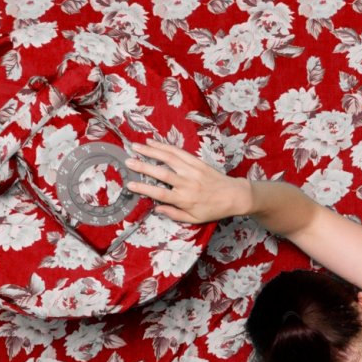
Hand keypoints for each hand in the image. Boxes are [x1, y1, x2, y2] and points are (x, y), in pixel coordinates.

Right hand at [124, 140, 252, 224]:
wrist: (234, 196)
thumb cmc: (213, 209)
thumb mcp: (195, 219)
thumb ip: (175, 214)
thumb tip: (157, 209)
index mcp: (185, 200)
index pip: (160, 194)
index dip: (144, 189)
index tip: (130, 185)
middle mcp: (187, 184)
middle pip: (161, 174)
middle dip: (143, 167)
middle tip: (127, 162)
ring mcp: (192, 171)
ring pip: (168, 158)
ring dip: (150, 151)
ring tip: (135, 146)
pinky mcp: (197, 162)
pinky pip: (178, 152)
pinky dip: (164, 146)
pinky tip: (152, 142)